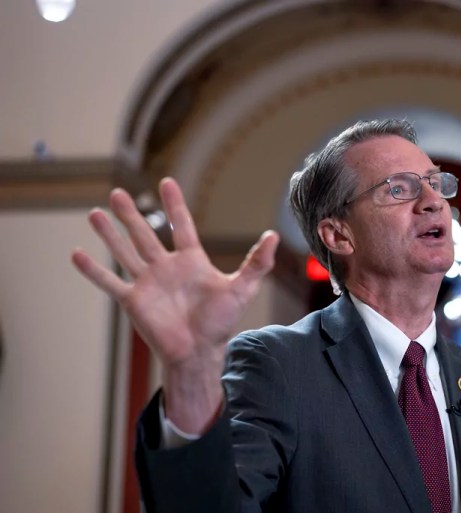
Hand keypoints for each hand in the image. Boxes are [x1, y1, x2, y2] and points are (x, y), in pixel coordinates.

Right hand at [72, 177, 278, 431]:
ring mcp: (147, 283)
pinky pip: (109, 282)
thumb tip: (275, 235)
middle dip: (131, 214)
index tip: (166, 182)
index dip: (174, 205)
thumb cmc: (221, 323)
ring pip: (124, 252)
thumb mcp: (242, 288)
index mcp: (191, 261)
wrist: (199, 352)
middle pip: (145, 234)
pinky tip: (76, 254)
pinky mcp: (133, 300)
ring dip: (109, 234)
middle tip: (118, 192)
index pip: (181, 226)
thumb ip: (257, 262)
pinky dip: (93, 270)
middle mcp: (166, 268)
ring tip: (95, 213)